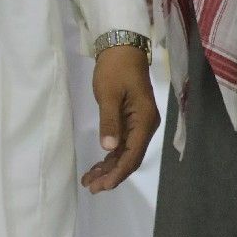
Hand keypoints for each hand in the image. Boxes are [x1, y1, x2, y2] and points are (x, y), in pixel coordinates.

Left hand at [82, 46, 160, 192]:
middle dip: (112, 175)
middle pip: (131, 158)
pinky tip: (97, 166)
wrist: (122, 49)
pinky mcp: (131, 121)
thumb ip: (110, 122)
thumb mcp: (109, 95)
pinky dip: (110, 156)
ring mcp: (139, 124)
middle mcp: (146, 126)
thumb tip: (109, 148)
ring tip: (89, 180)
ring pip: (126, 153)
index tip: (101, 185)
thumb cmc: (116, 70)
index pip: (133, 155)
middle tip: (91, 187)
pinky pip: (122, 145)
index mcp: (145, 121)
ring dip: (109, 168)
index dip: (118, 172)